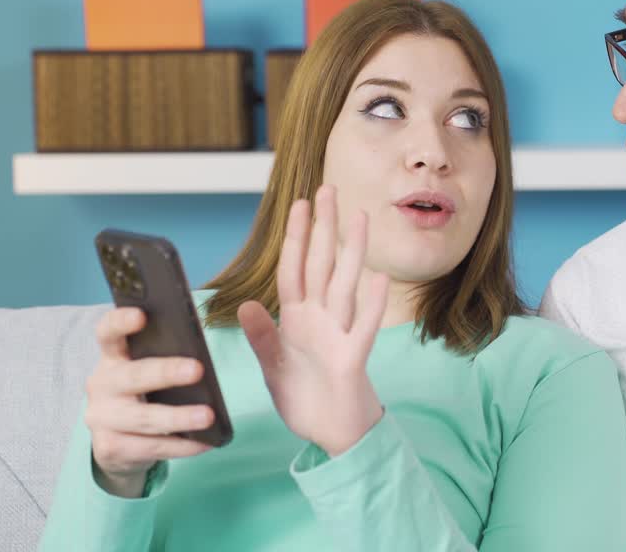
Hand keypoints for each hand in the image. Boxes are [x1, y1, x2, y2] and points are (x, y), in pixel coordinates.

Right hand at [84, 306, 215, 496]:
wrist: (119, 445)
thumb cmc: (144, 395)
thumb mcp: (148, 371)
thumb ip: (164, 357)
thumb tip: (201, 356)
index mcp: (112, 357)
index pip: (107, 333)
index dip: (121, 322)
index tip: (141, 315)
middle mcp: (101, 385)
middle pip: (132, 376)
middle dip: (165, 373)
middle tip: (197, 370)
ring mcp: (101, 418)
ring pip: (143, 418)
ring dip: (178, 417)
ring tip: (208, 416)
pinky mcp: (109, 448)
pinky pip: (149, 448)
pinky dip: (180, 446)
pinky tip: (203, 443)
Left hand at [237, 185, 389, 456]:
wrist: (331, 434)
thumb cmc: (305, 398)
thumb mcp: (273, 368)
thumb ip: (262, 337)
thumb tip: (246, 306)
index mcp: (298, 319)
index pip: (295, 269)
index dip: (297, 237)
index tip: (300, 204)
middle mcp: (320, 320)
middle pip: (322, 265)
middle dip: (325, 228)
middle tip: (329, 189)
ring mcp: (338, 336)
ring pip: (345, 285)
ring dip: (352, 252)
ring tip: (360, 217)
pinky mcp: (351, 359)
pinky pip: (362, 328)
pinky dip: (370, 305)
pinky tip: (378, 278)